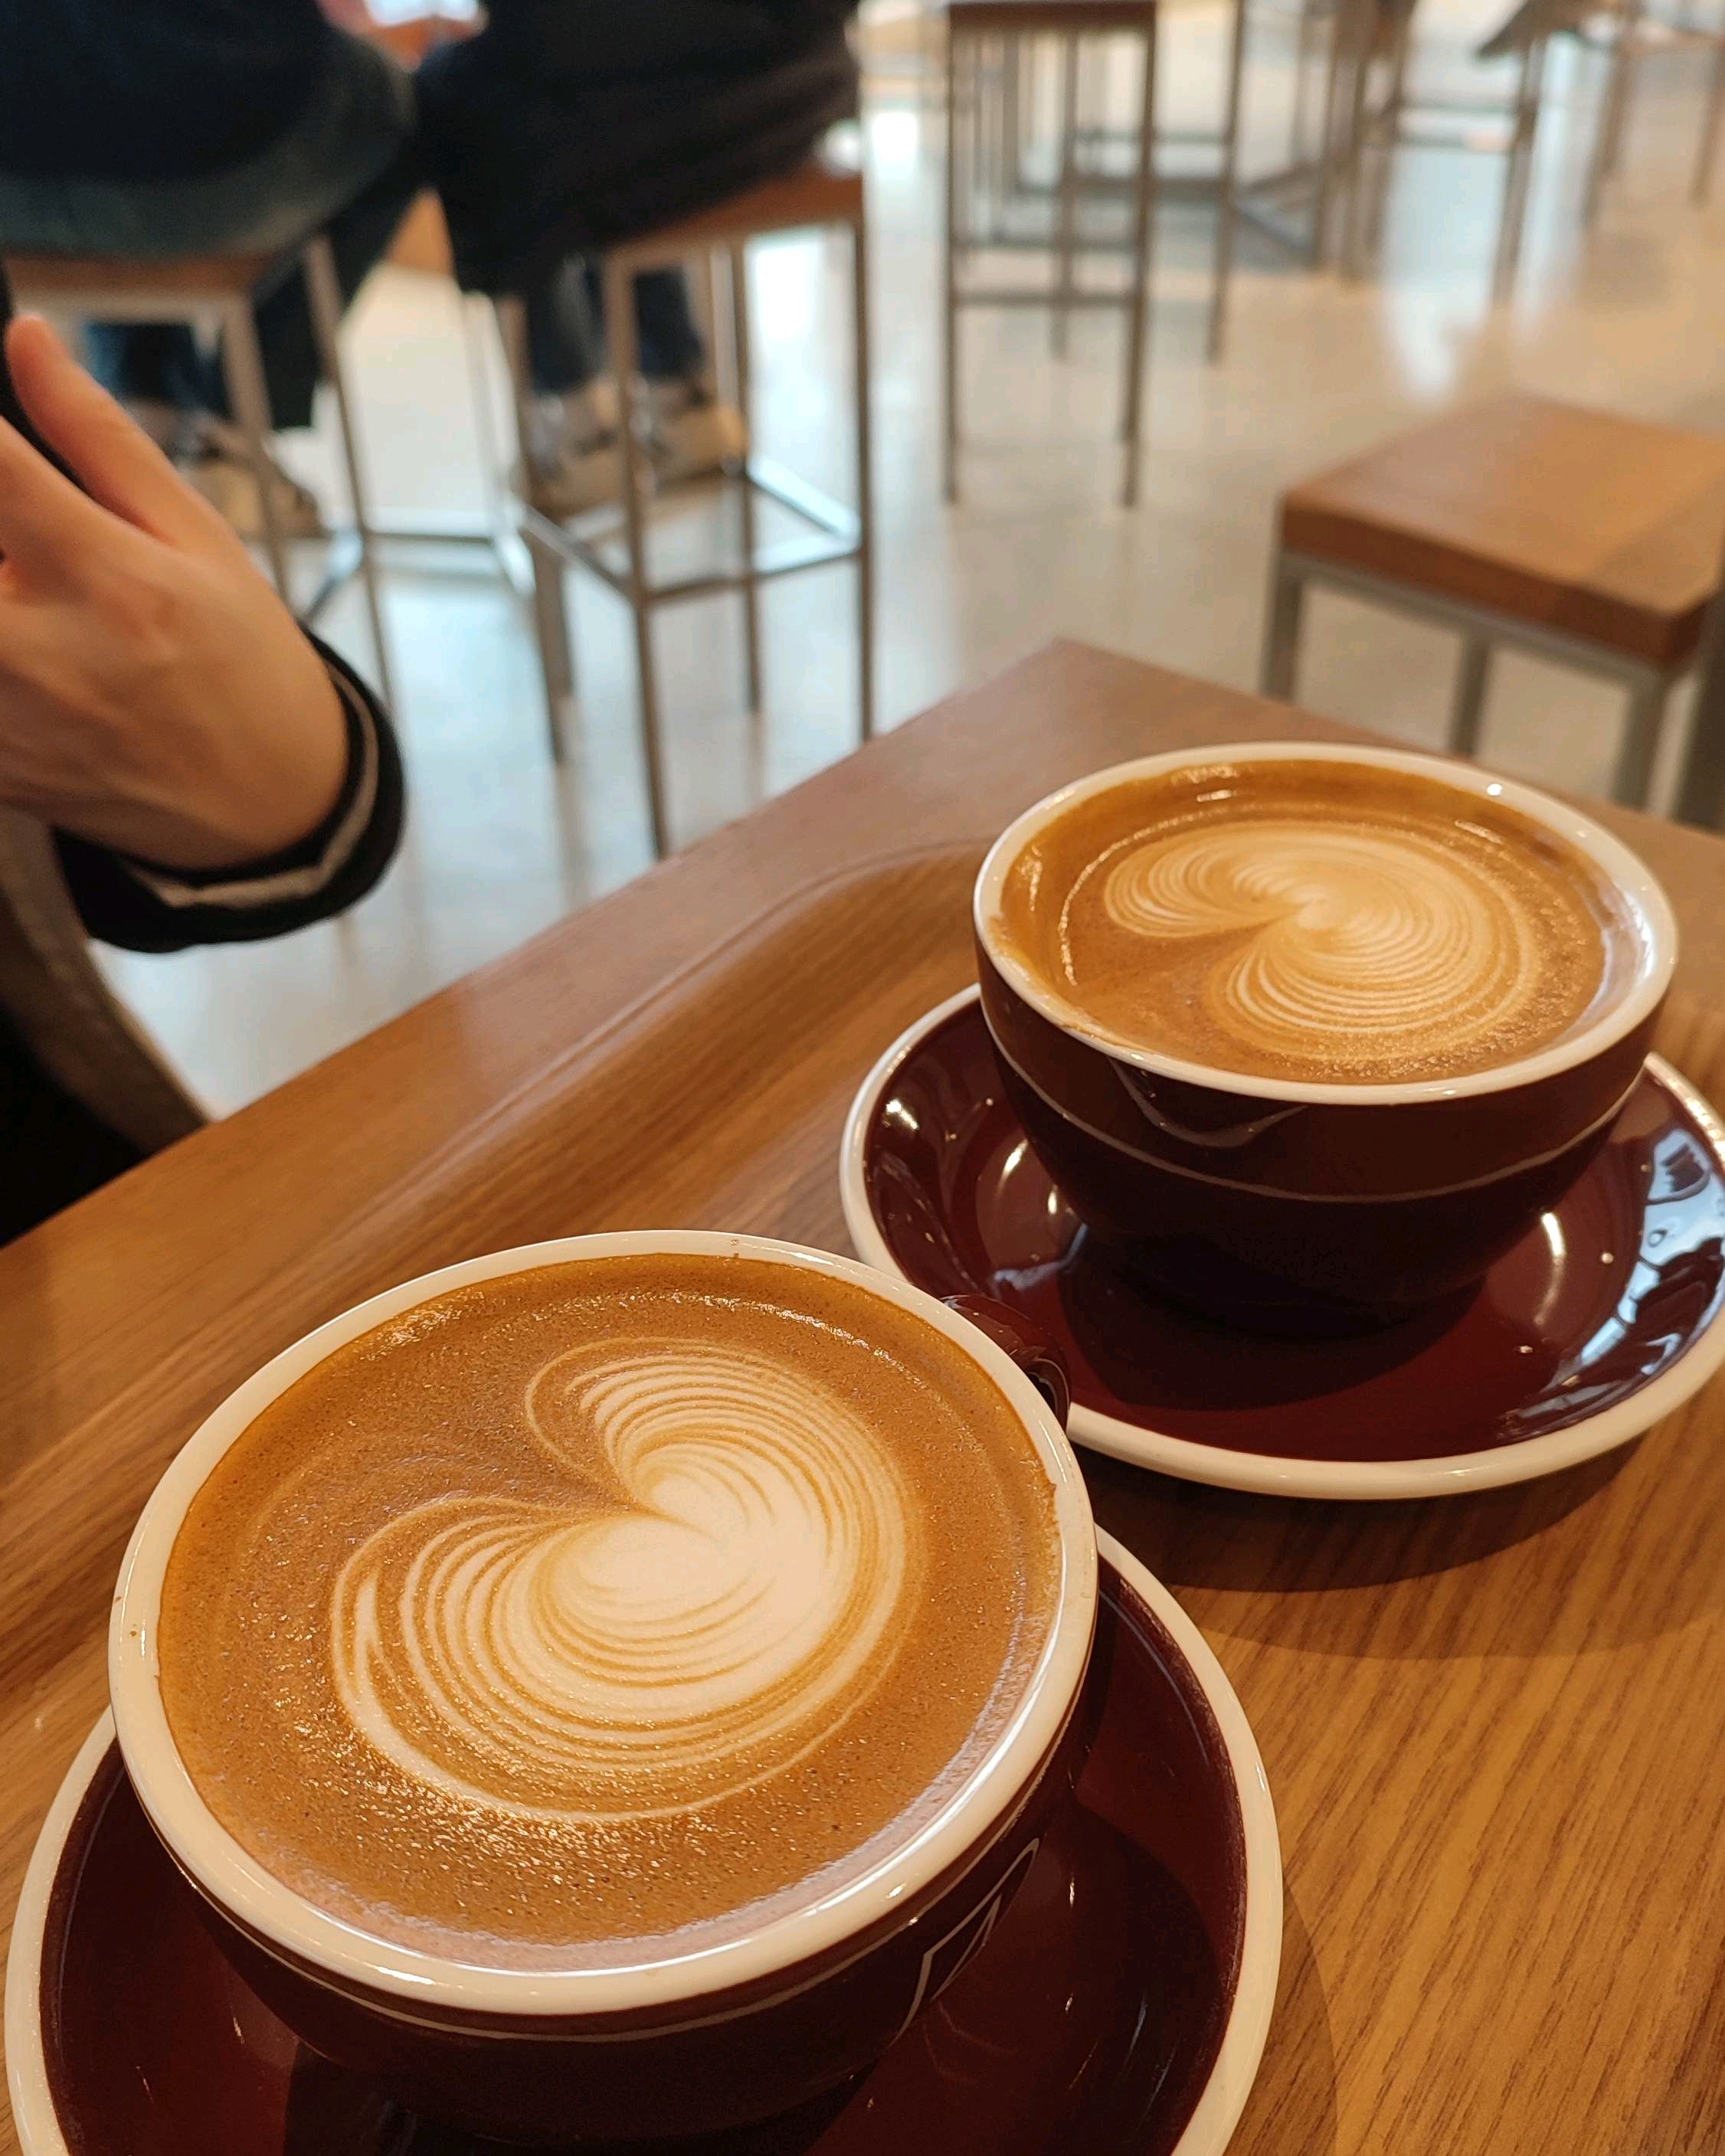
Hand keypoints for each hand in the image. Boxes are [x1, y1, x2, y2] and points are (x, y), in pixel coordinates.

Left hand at [0, 316, 349, 870]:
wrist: (270, 810)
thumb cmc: (243, 662)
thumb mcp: (199, 539)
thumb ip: (98, 438)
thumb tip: (25, 335)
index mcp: (109, 579)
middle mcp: (45, 654)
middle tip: (21, 533)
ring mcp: (10, 721)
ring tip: (37, 598)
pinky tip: (40, 661)